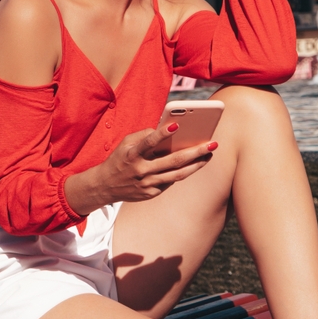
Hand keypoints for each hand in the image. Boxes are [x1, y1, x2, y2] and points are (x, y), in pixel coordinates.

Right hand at [65, 125, 215, 211]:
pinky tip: (194, 164)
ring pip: (177, 174)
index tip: (177, 124)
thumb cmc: (120, 159)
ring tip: (209, 155)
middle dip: (195, 152)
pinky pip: (170, 181)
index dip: (162, 134)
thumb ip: (144, 136)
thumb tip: (166, 129)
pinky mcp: (151, 193)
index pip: (148, 142)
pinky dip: (182, 172)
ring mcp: (146, 184)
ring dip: (196, 165)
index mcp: (132, 154)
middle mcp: (140, 170)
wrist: (105, 186)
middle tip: (212, 144)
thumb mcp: (126, 143)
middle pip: (172, 161)